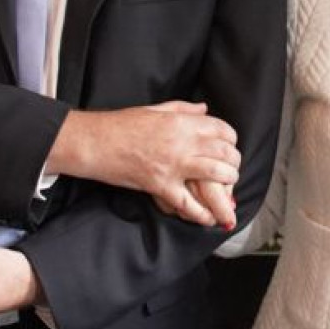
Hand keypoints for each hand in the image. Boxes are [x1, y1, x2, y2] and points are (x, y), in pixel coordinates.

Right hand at [53, 101, 238, 228]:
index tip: (231, 148)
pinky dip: (201, 214)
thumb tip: (205, 109)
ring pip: (215, 175)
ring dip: (226, 185)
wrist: (95, 142)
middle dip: (234, 164)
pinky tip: (209, 218)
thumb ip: (183, 110)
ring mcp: (173, 165)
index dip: (231, 141)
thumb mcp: (155, 109)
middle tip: (233, 172)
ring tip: (227, 191)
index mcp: (181, 122)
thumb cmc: (121, 125)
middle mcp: (182, 142)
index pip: (222, 130)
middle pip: (224, 153)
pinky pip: (188, 203)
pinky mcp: (160, 185)